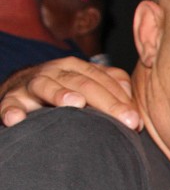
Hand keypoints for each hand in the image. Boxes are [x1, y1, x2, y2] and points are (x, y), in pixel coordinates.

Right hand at [0, 58, 138, 128]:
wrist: (21, 89)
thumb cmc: (64, 89)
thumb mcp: (89, 84)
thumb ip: (114, 88)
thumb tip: (134, 107)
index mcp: (77, 68)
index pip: (103, 80)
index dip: (122, 100)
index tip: (136, 121)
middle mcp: (55, 71)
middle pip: (83, 84)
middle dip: (107, 103)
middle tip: (126, 121)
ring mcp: (31, 84)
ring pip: (46, 85)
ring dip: (60, 93)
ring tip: (75, 103)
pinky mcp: (11, 99)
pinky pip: (9, 104)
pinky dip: (12, 110)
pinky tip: (17, 120)